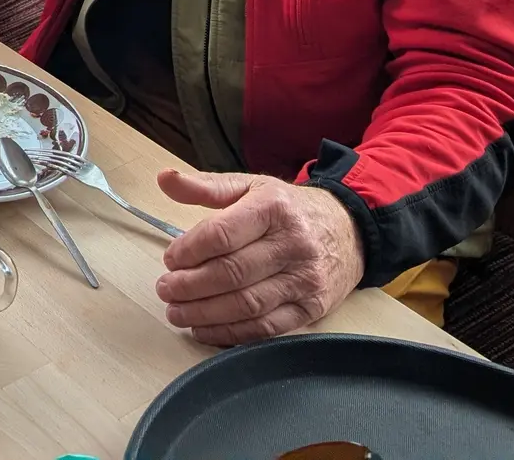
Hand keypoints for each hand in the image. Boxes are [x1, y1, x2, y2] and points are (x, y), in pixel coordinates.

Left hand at [154, 169, 363, 346]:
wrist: (349, 230)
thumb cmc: (289, 209)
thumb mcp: (250, 186)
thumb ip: (205, 186)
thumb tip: (164, 178)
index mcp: (273, 208)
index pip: (222, 234)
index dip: (189, 250)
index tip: (169, 259)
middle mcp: (292, 245)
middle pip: (232, 273)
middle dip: (190, 286)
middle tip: (165, 290)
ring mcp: (304, 280)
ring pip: (247, 305)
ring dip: (205, 313)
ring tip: (177, 312)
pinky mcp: (312, 308)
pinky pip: (266, 328)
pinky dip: (231, 333)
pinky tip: (205, 329)